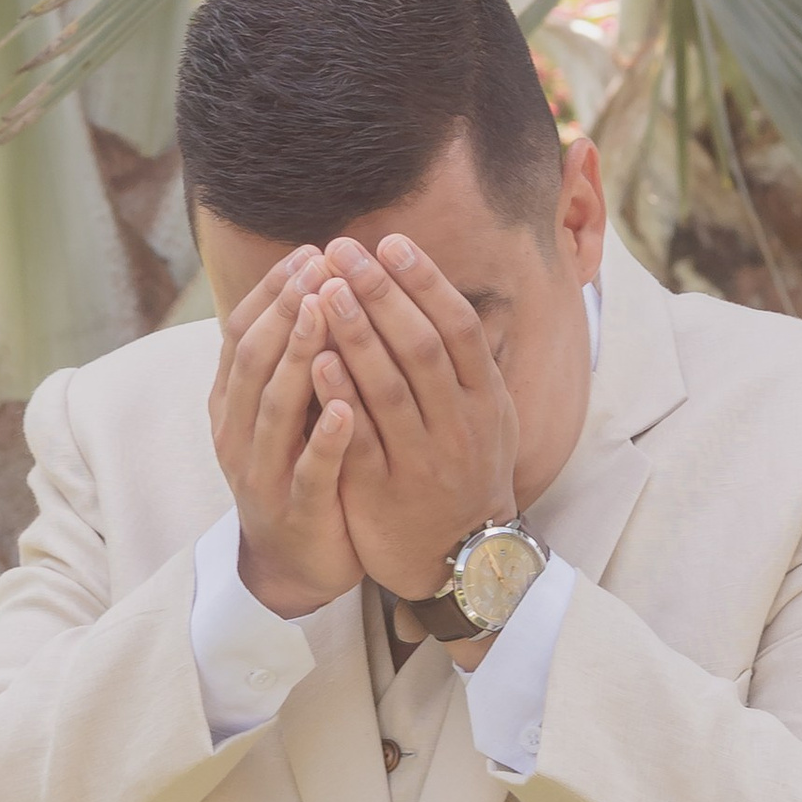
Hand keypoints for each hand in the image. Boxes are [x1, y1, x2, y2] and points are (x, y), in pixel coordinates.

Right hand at [209, 247, 361, 620]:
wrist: (293, 562)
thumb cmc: (297, 468)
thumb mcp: (285, 409)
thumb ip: (292, 357)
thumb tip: (316, 283)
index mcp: (232, 403)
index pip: (241, 332)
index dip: (273, 291)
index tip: (310, 252)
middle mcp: (237, 432)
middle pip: (253, 358)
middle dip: (286, 308)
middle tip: (320, 265)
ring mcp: (261, 473)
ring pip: (273, 407)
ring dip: (300, 356)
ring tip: (326, 313)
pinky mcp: (295, 510)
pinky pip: (308, 470)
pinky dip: (324, 436)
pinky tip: (347, 405)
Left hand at [309, 235, 518, 603]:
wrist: (461, 558)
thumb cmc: (464, 470)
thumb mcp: (486, 415)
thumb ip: (464, 360)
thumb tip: (436, 286)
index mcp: (486, 400)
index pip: (458, 328)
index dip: (425, 282)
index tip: (391, 242)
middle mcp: (459, 427)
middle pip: (422, 349)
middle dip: (382, 294)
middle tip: (344, 250)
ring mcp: (422, 461)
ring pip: (389, 390)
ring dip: (356, 335)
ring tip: (325, 289)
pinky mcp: (383, 492)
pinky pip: (360, 440)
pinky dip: (339, 399)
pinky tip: (315, 360)